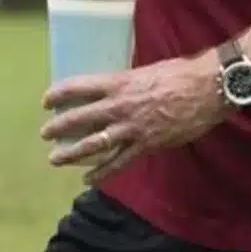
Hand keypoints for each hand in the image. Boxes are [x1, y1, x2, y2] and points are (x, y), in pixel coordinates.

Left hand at [39, 54, 229, 185]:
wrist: (206, 89)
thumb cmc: (178, 74)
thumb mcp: (143, 71)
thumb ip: (125, 82)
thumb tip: (112, 87)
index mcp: (117, 82)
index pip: (78, 87)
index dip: (58, 94)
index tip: (46, 101)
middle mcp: (119, 105)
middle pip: (79, 118)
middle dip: (58, 127)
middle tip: (44, 134)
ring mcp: (131, 127)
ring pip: (93, 143)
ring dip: (72, 153)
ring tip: (56, 158)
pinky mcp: (146, 145)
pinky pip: (119, 162)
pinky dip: (102, 173)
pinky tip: (89, 180)